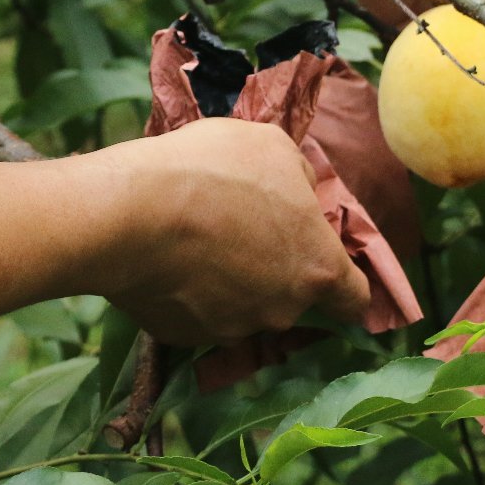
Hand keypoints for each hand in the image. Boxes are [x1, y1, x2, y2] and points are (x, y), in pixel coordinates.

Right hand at [95, 119, 371, 344]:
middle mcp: (283, 310)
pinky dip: (189, 296)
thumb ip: (300, 178)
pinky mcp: (184, 337)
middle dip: (274, 273)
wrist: (131, 212)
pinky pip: (197, 316)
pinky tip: (167, 262)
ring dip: (230, 284)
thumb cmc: (214, 170)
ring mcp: (232, 329)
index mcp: (316, 267)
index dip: (343, 283)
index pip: (353, 299)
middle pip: (292, 300)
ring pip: (244, 310)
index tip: (325, 269)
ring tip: (195, 242)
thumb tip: (301, 196)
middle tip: (239, 232)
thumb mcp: (273, 147)